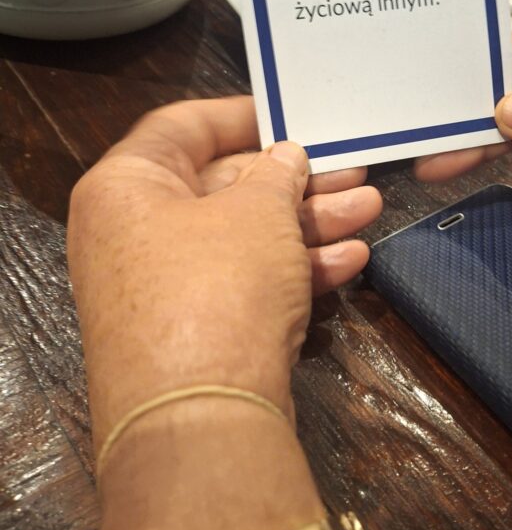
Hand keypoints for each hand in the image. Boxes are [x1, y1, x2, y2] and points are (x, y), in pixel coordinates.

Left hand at [67, 96, 381, 447]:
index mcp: (126, 186)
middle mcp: (134, 234)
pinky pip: (245, 284)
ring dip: (308, 225)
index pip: (183, 126)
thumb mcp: (258, 211)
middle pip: (223, 187)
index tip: (293, 110)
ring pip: (244, 239)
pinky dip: (294, 270)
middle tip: (352, 168)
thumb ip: (277, 173)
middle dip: (296, 180)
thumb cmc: (217, 286)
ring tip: (368, 209)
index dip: (242, 114)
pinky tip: (349, 262)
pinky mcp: (195, 333)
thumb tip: (284, 158)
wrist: (199, 419)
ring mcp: (164, 289)